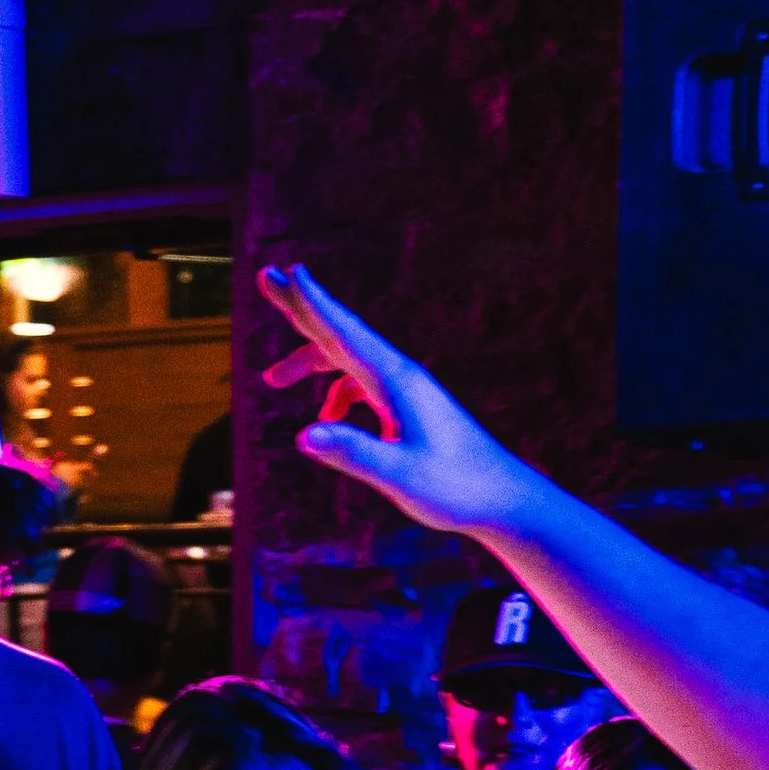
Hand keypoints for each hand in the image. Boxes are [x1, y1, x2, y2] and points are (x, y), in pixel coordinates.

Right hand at [258, 265, 542, 537]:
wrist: (501, 497)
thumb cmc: (456, 488)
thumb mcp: (399, 475)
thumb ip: (353, 454)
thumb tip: (304, 436)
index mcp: (396, 382)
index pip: (344, 334)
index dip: (312, 304)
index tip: (289, 272)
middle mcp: (399, 376)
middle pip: (341, 334)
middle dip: (302, 309)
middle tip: (268, 278)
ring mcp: (405, 390)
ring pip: (347, 361)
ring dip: (311, 362)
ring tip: (273, 378)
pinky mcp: (409, 407)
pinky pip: (362, 387)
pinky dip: (336, 394)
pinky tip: (327, 423)